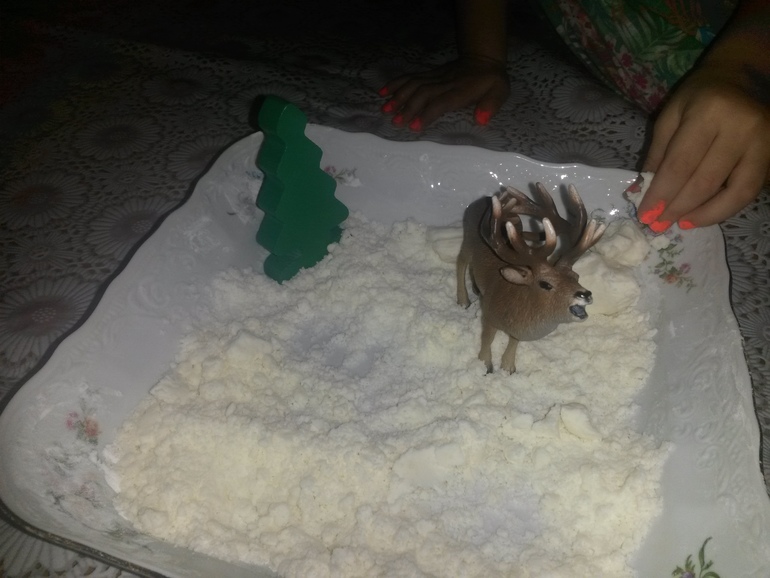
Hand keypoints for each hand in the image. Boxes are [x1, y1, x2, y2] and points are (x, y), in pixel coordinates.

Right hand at [378, 56, 509, 130]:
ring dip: (398, 96)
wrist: (483, 58)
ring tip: (385, 110)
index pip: (442, 101)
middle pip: (423, 94)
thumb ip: (491, 105)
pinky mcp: (429, 74)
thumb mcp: (500, 92)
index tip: (414, 126)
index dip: (428, 113)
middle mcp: (445, 82)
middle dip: (408, 107)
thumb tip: (482, 119)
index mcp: (461, 90)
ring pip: (414, 84)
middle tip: (395, 122)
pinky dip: (396, 83)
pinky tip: (383, 92)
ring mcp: (435, 77)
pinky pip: (411, 77)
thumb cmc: (491, 81)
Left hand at [639, 71, 769, 231]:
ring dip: (704, 215)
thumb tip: (640, 193)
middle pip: (705, 181)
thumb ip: (656, 155)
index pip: (680, 164)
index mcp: (709, 112)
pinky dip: (724, 209)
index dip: (661, 194)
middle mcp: (741, 127)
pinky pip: (748, 191)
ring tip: (680, 224)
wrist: (740, 80)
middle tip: (658, 225)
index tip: (645, 215)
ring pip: (734, 192)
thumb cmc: (698, 98)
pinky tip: (701, 216)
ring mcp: (763, 142)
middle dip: (678, 208)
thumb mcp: (669, 117)